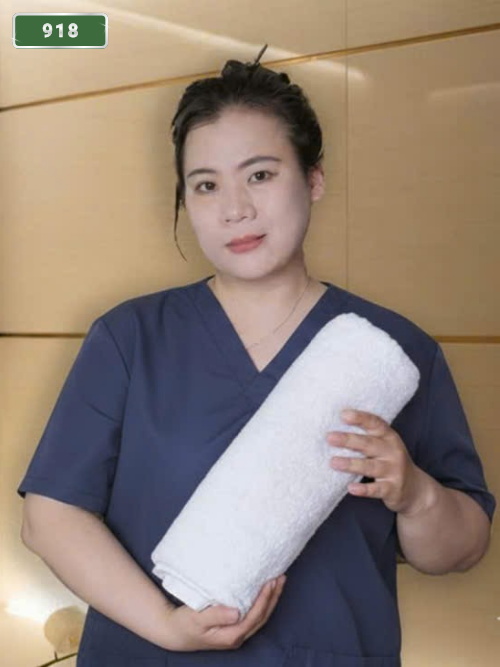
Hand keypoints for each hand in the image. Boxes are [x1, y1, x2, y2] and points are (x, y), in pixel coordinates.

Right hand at [160, 575, 285, 651]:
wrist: (176, 632)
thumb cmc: (185, 624)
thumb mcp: (197, 619)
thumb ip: (217, 616)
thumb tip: (237, 612)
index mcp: (231, 636)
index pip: (254, 617)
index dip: (264, 600)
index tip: (270, 583)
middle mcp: (237, 636)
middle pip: (262, 617)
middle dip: (273, 597)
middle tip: (281, 577)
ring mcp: (237, 632)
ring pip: (260, 616)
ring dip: (271, 599)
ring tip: (278, 580)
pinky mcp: (234, 625)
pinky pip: (254, 613)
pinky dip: (263, 601)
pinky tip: (265, 590)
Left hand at [327, 409, 425, 514]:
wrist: (415, 489)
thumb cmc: (391, 462)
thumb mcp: (385, 446)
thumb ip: (367, 437)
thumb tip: (335, 430)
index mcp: (389, 437)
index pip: (376, 424)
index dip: (360, 418)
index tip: (343, 414)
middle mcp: (393, 452)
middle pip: (369, 444)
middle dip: (349, 440)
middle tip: (330, 437)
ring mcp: (394, 471)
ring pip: (370, 466)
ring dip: (351, 464)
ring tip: (333, 462)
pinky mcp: (393, 489)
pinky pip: (376, 489)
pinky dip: (364, 489)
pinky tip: (350, 488)